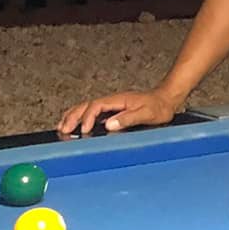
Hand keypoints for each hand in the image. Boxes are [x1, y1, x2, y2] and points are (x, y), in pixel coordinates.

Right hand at [57, 86, 178, 136]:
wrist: (167, 99)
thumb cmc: (159, 107)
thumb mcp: (147, 114)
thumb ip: (128, 119)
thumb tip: (108, 125)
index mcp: (118, 100)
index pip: (96, 107)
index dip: (88, 118)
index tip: (84, 130)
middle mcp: (112, 100)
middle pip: (85, 106)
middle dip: (73, 117)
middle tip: (62, 129)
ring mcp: (111, 104)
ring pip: (86, 108)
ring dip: (73, 116)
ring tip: (61, 127)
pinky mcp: (112, 109)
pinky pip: (91, 112)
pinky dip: (80, 117)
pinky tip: (76, 125)